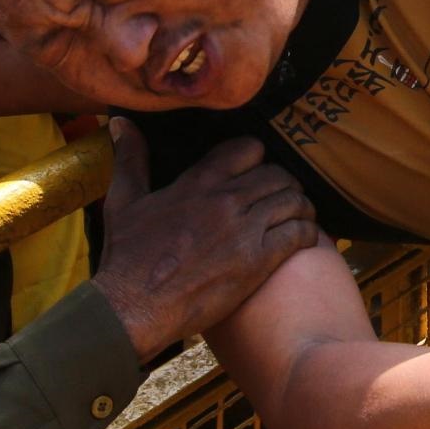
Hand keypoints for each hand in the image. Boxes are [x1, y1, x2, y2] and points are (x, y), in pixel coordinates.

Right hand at [91, 122, 321, 360]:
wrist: (132, 307)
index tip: (256, 172)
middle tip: (281, 199)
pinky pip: (300, 234)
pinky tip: (304, 239)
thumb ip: (130, 158)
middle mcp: (226, 199)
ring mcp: (244, 230)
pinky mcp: (257, 261)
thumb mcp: (122, 201)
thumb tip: (121, 121)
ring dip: (300, 207)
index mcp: (198, 181)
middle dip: (283, 185)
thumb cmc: (126, 257)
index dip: (257, 158)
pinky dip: (308, 233)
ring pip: (294, 201)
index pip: (249, 149)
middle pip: (277, 174)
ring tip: (298, 217)